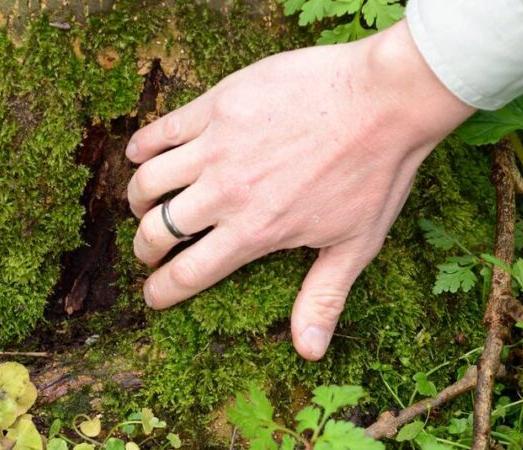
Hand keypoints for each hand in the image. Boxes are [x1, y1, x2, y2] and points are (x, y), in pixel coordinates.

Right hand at [125, 19, 473, 359]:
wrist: (384, 100)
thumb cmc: (375, 173)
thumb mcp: (355, 245)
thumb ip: (323, 297)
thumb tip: (308, 351)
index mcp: (254, 231)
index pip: (187, 273)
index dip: (162, 290)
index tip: (151, 294)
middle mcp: (226, 192)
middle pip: (158, 230)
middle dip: (145, 248)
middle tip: (148, 249)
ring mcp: (218, 145)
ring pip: (149, 181)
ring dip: (137, 199)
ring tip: (144, 203)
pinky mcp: (218, 104)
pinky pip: (161, 130)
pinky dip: (142, 146)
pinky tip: (140, 154)